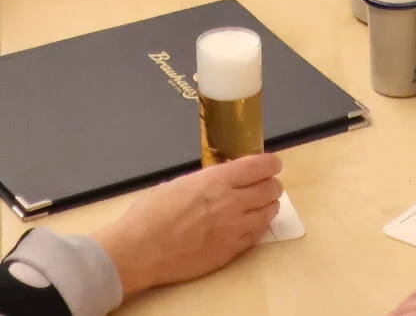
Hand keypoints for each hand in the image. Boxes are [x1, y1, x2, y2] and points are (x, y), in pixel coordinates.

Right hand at [92, 155, 282, 298]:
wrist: (142, 250)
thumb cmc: (151, 213)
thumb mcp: (179, 184)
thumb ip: (205, 181)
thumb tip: (219, 180)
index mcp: (216, 180)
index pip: (259, 166)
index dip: (271, 164)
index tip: (274, 164)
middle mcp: (231, 202)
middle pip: (270, 189)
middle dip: (272, 185)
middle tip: (268, 185)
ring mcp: (234, 229)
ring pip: (269, 213)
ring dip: (269, 206)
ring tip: (264, 205)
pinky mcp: (231, 251)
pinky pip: (257, 236)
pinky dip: (259, 227)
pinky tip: (253, 225)